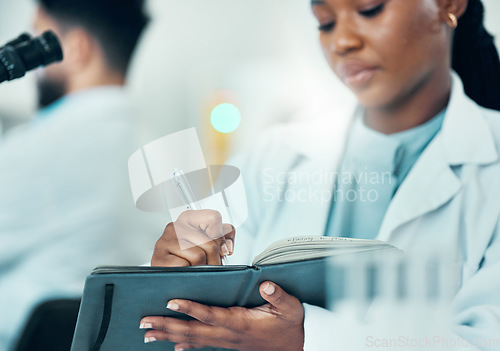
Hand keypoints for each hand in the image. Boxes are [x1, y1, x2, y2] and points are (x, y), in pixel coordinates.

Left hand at [139, 281, 304, 350]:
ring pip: (193, 339)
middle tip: (144, 323)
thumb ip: (278, 296)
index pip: (210, 315)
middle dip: (167, 326)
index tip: (171, 302)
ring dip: (169, 336)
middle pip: (192, 331)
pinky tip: (173, 345)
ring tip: (148, 334)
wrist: (295, 346)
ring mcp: (226, 341)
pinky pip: (202, 344)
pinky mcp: (227, 342)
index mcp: (240, 322)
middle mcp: (228, 334)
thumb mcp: (290, 308)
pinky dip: (185, 344)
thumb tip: (267, 285)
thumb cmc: (290, 324)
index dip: (190, 309)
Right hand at [152, 209, 234, 266]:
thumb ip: (225, 237)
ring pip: (199, 256)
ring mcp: (164, 241)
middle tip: (211, 267)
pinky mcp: (158, 258)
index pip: (213, 218)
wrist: (169, 278)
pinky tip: (185, 272)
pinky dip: (189, 274)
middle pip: (210, 243)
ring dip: (202, 269)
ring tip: (197, 269)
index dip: (221, 237)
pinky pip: (185, 267)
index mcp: (188, 218)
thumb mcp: (210, 241)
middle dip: (215, 260)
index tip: (220, 249)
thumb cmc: (190, 258)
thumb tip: (226, 248)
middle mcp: (175, 226)